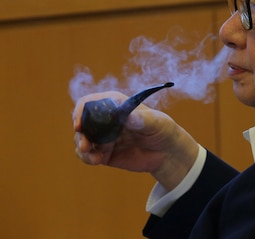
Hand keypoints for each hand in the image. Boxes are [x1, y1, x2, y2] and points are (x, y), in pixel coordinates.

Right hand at [73, 91, 199, 190]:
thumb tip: (127, 116)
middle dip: (80, 134)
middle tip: (85, 145)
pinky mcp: (103, 153)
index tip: (79, 123)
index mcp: (115, 104)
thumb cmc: (163, 130)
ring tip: (94, 156)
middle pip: (82, 123)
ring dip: (82, 147)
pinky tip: (97, 161)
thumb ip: (143, 119)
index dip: (81, 110)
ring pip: (81, 139)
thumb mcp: (157, 123)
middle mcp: (106, 119)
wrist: (167, 153)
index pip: (90, 102)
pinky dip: (87, 158)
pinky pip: (87, 155)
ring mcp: (103, 136)